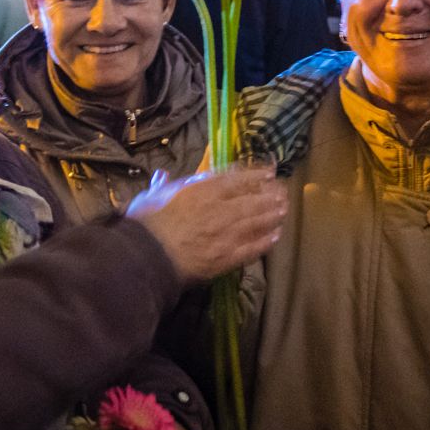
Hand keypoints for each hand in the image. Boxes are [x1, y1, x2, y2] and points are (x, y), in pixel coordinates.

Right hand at [126, 167, 284, 284]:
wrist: (147, 255)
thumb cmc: (146, 223)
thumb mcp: (151, 196)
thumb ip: (162, 185)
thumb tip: (162, 175)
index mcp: (202, 191)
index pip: (235, 179)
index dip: (255, 175)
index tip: (270, 172)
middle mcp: (220, 210)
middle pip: (251, 200)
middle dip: (269, 195)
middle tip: (283, 193)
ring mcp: (226, 234)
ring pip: (255, 222)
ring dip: (271, 216)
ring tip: (283, 211)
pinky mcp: (226, 258)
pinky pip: (251, 249)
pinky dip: (264, 243)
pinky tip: (274, 238)